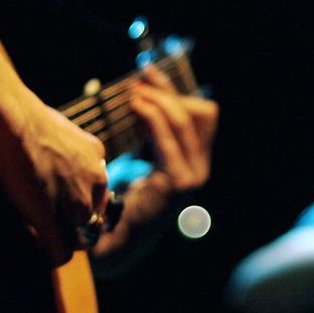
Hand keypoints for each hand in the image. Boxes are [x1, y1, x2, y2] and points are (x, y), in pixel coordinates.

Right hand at [0, 89, 107, 266]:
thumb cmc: (24, 119)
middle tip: (59, 225)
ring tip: (49, 241)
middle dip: (78, 223)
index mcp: (95, 156)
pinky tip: (44, 258)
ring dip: (66, 240)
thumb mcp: (56, 130)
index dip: (80, 199)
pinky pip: (60, 250)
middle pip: (93, 214)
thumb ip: (60, 147)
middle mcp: (94, 180)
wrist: (13, 122)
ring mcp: (76, 201)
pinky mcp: (54, 219)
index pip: (97, 188)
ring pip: (81, 235)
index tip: (65, 202)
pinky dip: (53, 257)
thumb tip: (46, 148)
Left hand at [128, 63, 217, 194]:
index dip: (176, 90)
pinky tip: (134, 107)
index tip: (149, 73)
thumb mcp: (141, 159)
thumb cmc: (120, 199)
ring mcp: (192, 176)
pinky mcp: (176, 182)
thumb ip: (150, 135)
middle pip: (198, 112)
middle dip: (168, 91)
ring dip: (158, 101)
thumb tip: (141, 97)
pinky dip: (152, 116)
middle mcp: (200, 167)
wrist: (112, 239)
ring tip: (133, 95)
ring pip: (185, 120)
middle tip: (140, 81)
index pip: (202, 113)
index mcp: (195, 160)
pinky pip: (167, 138)